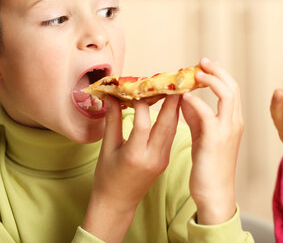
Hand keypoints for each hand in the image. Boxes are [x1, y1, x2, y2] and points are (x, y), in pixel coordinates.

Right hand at [82, 95, 179, 241]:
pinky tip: (171, 105)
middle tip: (172, 79)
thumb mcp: (107, 148)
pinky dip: (172, 118)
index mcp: (135, 155)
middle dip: (171, 100)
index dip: (141, 104)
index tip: (137, 88)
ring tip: (174, 87)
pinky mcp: (166, 159)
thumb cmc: (107, 177)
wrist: (118, 203)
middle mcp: (153, 157)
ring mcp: (162, 159)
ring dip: (175, 107)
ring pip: (173, 127)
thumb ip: (112, 121)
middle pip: (166, 123)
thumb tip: (113, 96)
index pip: (143, 123)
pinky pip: (171, 134)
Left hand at [180, 58, 243, 224]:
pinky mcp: (215, 140)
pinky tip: (184, 96)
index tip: (206, 65)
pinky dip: (196, 101)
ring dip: (210, 80)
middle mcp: (235, 123)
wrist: (214, 193)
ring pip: (227, 95)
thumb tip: (186, 97)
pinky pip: (207, 114)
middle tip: (201, 62)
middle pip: (232, 87)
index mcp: (234, 121)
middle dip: (217, 71)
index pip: (232, 89)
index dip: (220, 74)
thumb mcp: (203, 136)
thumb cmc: (208, 166)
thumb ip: (196, 116)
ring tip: (195, 72)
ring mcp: (227, 131)